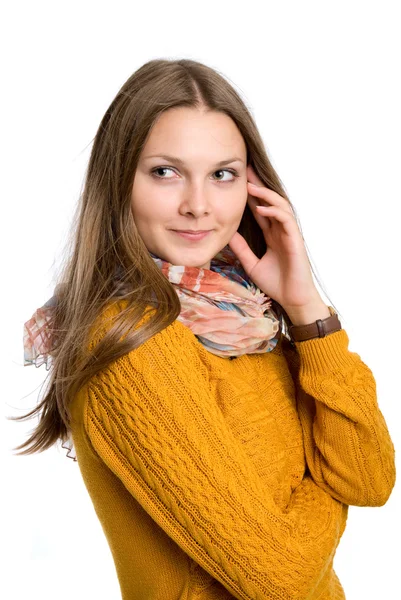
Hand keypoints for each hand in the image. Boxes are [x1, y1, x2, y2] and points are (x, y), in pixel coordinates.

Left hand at [228, 165, 322, 311]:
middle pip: (270, 201)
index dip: (250, 196)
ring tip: (251, 187)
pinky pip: (287, 220)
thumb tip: (227, 234)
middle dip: (258, 186)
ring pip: (280, 206)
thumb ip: (242, 248)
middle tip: (245, 171)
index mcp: (272, 235)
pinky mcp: (296, 240)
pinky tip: (262, 208)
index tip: (237, 182)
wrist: (292, 299)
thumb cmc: (276, 283)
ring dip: (266, 195)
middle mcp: (281, 230)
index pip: (260, 209)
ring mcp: (290, 234)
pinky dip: (275, 212)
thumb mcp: (251, 263)